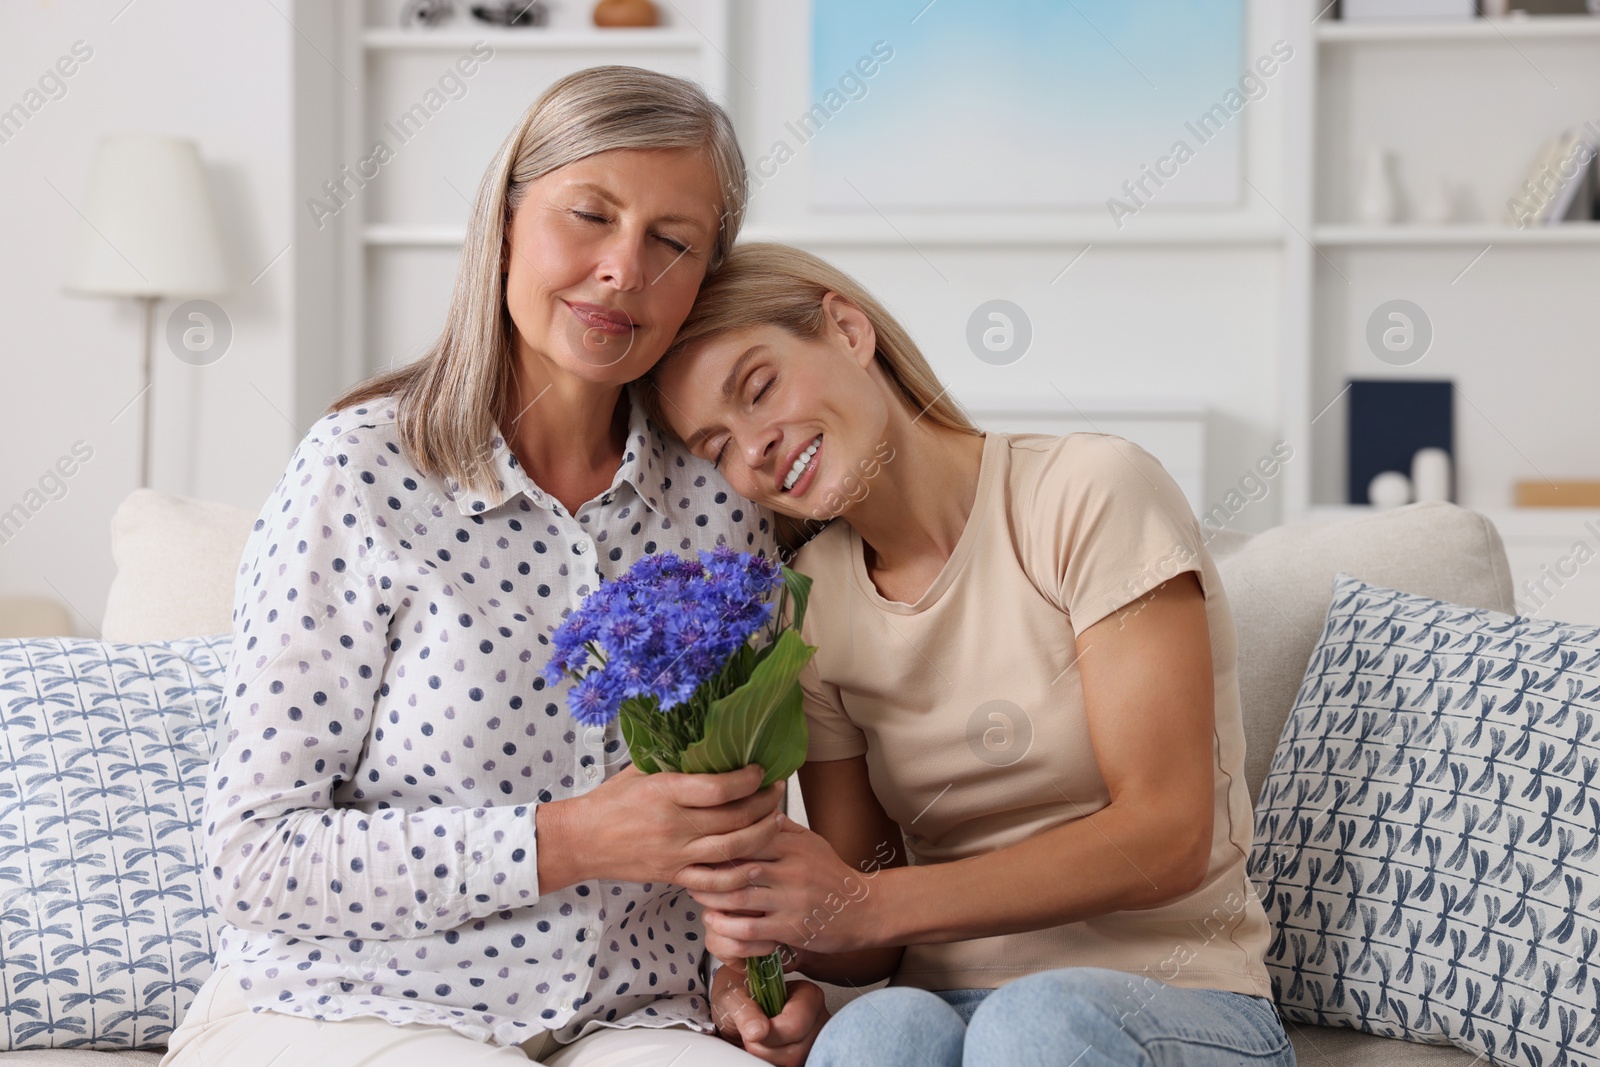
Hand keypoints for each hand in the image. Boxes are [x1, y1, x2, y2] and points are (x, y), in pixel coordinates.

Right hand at [537, 765, 783, 892]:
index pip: (717, 789)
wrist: (582, 840)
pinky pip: (714, 882)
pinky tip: (758, 862)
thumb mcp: (639, 770)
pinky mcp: (673, 875)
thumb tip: (709, 742)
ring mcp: (675, 855)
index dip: (747, 779)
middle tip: (778, 789)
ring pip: (732, 850)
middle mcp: (673, 826)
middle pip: (733, 818)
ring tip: (777, 819)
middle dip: (764, 803)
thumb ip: (673, 759)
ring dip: (762, 834)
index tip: (761, 770)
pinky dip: (740, 876)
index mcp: (664, 793)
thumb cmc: (611, 799)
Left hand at [682, 813, 873, 957]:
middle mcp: (790, 870)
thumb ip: (782, 828)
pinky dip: (726, 926)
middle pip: (737, 865)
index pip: (747, 835)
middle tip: (688, 869)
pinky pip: (750, 929)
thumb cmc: (831, 875)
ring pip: (738, 897)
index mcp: (792, 846)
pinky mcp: (790, 928)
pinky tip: (713, 922)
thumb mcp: (811, 842)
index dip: (718, 838)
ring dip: (711, 898)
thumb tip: (755, 805)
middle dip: (707, 869)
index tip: (698, 841)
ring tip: (696, 895)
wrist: (863, 910)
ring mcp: (790, 900)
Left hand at [711, 958, 830, 1066]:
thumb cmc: (739, 997)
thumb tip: (758, 1031)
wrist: (735, 1011)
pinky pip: (790, 1066)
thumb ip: (746, 1010)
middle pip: (796, 1050)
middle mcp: (816, 1019)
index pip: (796, 1025)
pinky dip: (771, 1062)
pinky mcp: (804, 1056)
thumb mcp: (734, 997)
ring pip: (793, 1063)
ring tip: (757, 1041)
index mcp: (808, 995)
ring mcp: (812, 1041)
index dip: (769, 1034)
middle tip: (750, 1034)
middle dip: (765, 1048)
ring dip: (766, 1057)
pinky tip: (764, 1050)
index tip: (751, 1030)